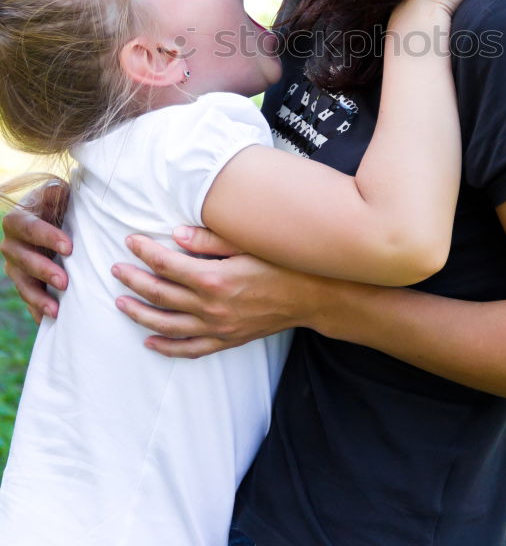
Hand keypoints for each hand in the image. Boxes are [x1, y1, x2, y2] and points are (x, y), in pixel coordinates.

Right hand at [0, 181, 71, 322]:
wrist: (57, 216)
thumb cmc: (61, 203)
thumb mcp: (59, 193)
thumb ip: (56, 193)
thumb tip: (58, 193)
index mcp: (18, 218)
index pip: (28, 228)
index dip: (46, 237)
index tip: (69, 247)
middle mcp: (11, 243)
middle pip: (22, 258)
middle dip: (43, 270)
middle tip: (65, 281)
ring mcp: (15, 264)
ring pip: (21, 282)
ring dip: (38, 297)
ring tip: (55, 310)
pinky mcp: (23, 281)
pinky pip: (27, 298)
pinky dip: (37, 310)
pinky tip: (49, 321)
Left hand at [111, 228, 318, 358]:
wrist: (313, 296)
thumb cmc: (283, 263)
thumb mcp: (248, 244)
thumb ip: (210, 241)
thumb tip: (176, 234)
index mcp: (215, 278)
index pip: (167, 264)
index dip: (145, 251)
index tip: (130, 241)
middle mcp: (212, 306)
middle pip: (160, 294)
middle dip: (133, 279)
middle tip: (115, 268)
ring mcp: (218, 327)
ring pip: (167, 325)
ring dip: (139, 313)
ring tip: (120, 301)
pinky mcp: (226, 340)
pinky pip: (189, 349)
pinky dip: (166, 347)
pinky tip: (149, 341)